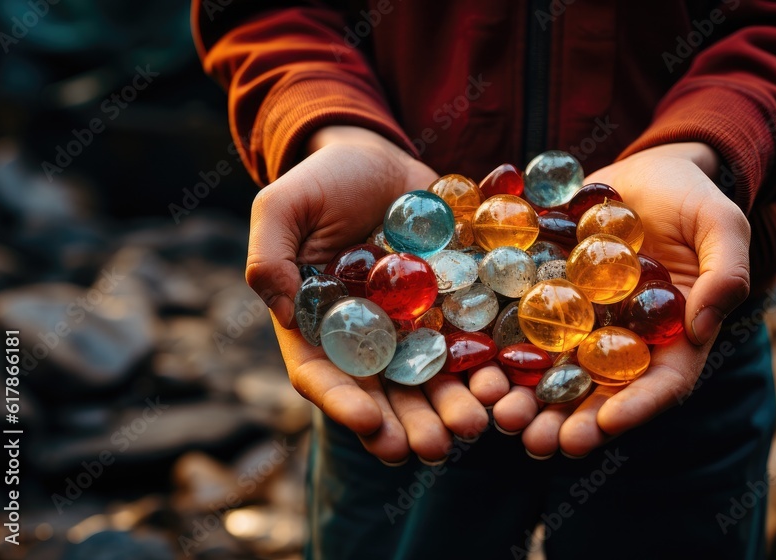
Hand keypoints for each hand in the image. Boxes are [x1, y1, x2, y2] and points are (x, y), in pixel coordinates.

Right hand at [246, 126, 496, 464]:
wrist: (380, 158)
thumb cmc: (322, 181)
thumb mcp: (283, 205)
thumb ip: (269, 253)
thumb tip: (279, 308)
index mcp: (319, 327)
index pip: (323, 377)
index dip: (344, 405)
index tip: (370, 424)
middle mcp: (367, 339)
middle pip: (384, 394)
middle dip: (407, 424)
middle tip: (431, 448)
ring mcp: (413, 327)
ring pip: (432, 380)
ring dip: (452, 407)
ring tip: (474, 426)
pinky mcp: (453, 307)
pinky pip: (471, 343)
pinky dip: (487, 367)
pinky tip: (505, 384)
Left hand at [490, 142, 751, 457]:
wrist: (648, 172)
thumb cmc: (695, 200)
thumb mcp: (722, 226)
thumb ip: (725, 273)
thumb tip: (702, 327)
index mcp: (676, 339)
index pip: (662, 386)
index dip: (634, 409)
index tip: (604, 426)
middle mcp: (626, 343)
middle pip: (600, 394)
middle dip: (569, 422)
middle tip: (539, 443)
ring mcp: (585, 325)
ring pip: (556, 373)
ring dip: (528, 400)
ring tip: (501, 415)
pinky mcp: (549, 300)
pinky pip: (524, 330)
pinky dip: (501, 352)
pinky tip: (475, 367)